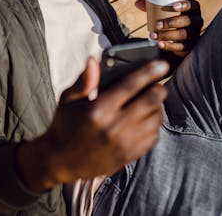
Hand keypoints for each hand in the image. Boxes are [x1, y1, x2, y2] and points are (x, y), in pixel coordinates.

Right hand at [16, 57, 168, 191]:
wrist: (60, 162)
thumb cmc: (64, 126)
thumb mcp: (68, 100)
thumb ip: (84, 80)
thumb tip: (94, 60)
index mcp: (97, 110)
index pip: (130, 85)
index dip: (149, 72)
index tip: (161, 64)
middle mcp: (113, 127)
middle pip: (149, 101)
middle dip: (159, 89)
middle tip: (158, 84)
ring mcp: (123, 143)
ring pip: (155, 119)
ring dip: (158, 107)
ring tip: (152, 101)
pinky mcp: (129, 155)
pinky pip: (153, 136)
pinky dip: (155, 125)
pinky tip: (147, 119)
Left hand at [135, 0, 202, 56]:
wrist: (177, 38)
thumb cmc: (171, 20)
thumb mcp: (164, 12)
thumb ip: (152, 7)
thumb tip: (137, 3)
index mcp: (193, 10)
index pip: (193, 5)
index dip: (185, 5)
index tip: (173, 6)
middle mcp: (197, 21)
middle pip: (187, 20)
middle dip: (171, 22)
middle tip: (157, 24)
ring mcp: (194, 34)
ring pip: (183, 34)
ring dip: (167, 34)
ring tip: (154, 35)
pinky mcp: (190, 46)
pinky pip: (182, 47)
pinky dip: (169, 46)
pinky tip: (160, 44)